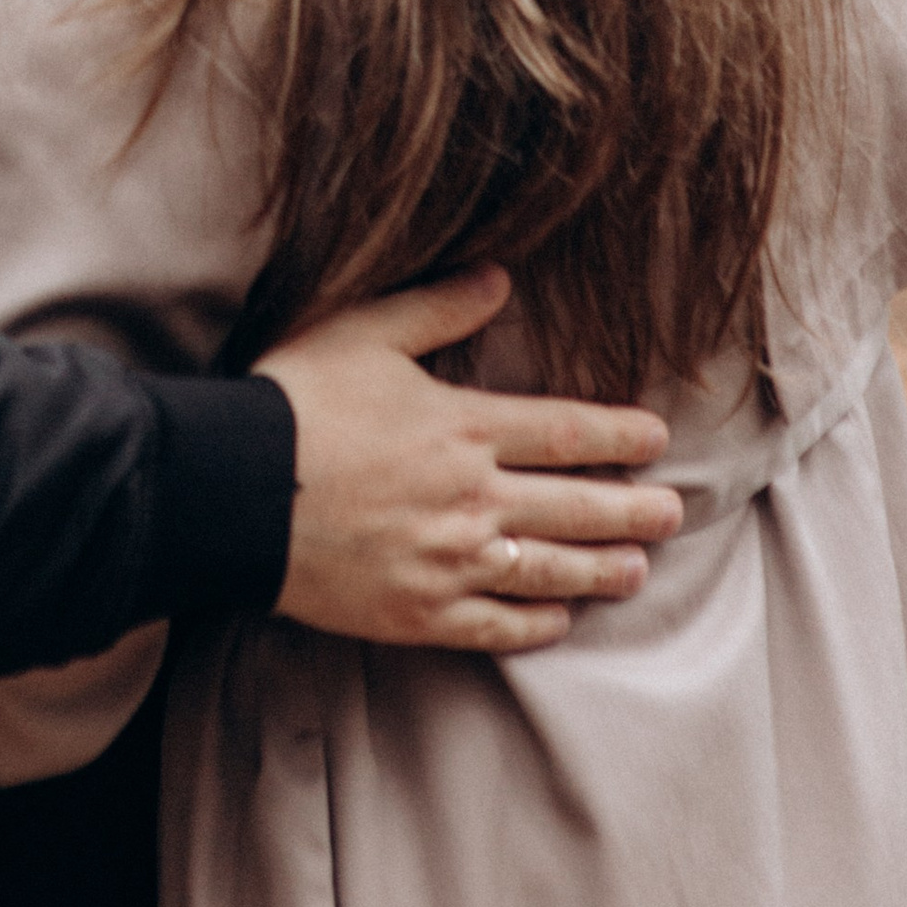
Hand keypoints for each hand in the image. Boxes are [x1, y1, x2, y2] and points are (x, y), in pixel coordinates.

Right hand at [261, 266, 681, 656]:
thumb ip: (437, 307)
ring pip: (548, 572)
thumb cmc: (294, 401)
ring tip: (635, 569)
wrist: (234, 491)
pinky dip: (536, 624)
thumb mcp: (361, 330)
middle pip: (574, 508)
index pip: (564, 432)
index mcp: (462, 427)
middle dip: (631, 510)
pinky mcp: (418, 613)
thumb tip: (500, 278)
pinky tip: (558, 620)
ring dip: (600, 570)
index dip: (618, 435)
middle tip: (673, 514)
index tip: (657, 440)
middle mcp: (470, 499)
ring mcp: (448, 562)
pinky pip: (496, 627)